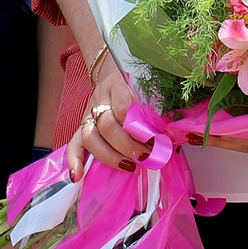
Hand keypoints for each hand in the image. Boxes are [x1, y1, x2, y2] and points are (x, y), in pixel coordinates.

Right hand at [66, 57, 144, 177]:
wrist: (109, 72)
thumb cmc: (134, 86)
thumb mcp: (146, 90)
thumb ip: (156, 109)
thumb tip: (174, 136)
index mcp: (118, 85)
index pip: (125, 107)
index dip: (139, 128)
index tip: (156, 142)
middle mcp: (100, 99)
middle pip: (108, 125)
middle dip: (128, 145)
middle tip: (146, 156)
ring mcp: (89, 114)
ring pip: (91, 136)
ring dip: (110, 155)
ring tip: (129, 165)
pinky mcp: (82, 127)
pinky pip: (73, 144)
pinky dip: (74, 160)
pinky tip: (78, 176)